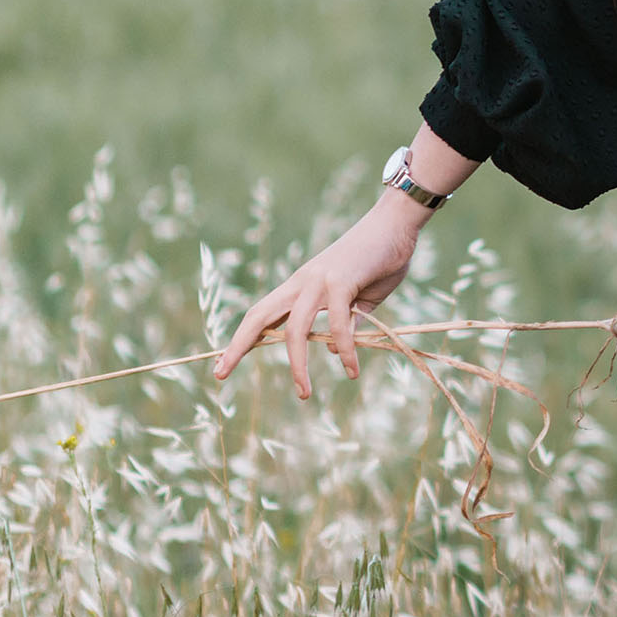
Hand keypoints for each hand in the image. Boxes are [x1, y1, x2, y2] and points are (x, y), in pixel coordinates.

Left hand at [212, 196, 423, 398]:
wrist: (397, 223)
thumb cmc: (381, 258)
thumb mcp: (360, 298)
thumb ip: (347, 321)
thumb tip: (335, 349)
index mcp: (301, 285)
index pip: (262, 314)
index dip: (242, 338)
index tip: (224, 363)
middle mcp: (302, 282)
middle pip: (260, 316)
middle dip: (238, 345)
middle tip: (219, 374)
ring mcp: (319, 281)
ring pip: (296, 329)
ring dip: (297, 364)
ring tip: (304, 393)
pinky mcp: (341, 282)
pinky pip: (338, 324)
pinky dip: (345, 349)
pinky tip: (350, 368)